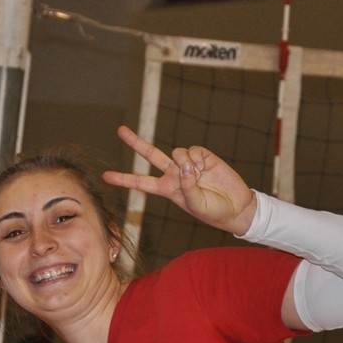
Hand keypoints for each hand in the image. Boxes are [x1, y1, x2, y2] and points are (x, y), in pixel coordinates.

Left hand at [102, 124, 257, 234]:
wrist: (236, 206)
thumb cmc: (213, 211)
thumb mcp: (195, 204)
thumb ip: (187, 186)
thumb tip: (185, 165)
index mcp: (166, 189)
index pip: (141, 182)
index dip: (123, 179)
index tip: (105, 176)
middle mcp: (174, 174)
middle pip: (151, 155)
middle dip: (136, 142)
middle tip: (120, 130)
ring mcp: (187, 164)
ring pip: (176, 152)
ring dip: (185, 162)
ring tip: (198, 175)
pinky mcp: (203, 156)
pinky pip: (192, 150)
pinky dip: (197, 159)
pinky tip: (205, 168)